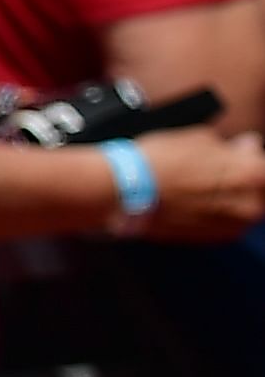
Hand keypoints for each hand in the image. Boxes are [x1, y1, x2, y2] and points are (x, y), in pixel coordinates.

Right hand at [127, 129, 264, 244]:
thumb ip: (232, 146)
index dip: (250, 154)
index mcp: (254, 175)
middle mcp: (251, 206)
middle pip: (260, 190)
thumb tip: (247, 147)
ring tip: (199, 185)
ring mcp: (232, 226)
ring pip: (243, 208)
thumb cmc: (161, 160)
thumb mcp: (199, 137)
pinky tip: (191, 200)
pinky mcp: (211, 239)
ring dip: (230, 196)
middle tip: (217, 166)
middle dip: (243, 178)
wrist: (125, 191)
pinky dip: (214, 212)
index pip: (264, 165)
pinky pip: (224, 222)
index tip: (240, 149)